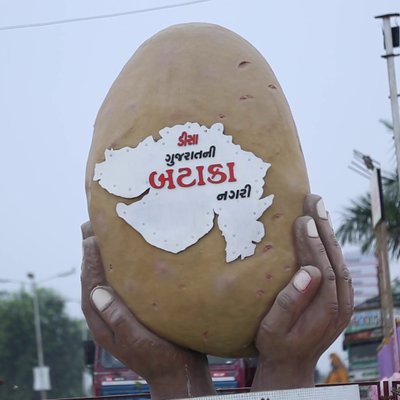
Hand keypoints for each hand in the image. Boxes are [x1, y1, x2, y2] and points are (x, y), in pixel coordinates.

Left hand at [80, 222, 215, 399]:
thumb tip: (96, 291)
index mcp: (103, 322)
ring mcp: (118, 314)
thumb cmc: (162, 358)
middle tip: (91, 226)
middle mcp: (106, 316)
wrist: (178, 375)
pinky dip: (117, 268)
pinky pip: (119, 284)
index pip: (91, 284)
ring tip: (103, 235)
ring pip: (104, 280)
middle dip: (91, 253)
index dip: (90, 259)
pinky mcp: (131, 312)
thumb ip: (117, 317)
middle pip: (93, 278)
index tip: (91, 235)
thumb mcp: (138, 340)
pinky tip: (126, 257)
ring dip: (102, 257)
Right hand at [251, 194, 352, 389]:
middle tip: (313, 201)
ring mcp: (343, 301)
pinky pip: (337, 265)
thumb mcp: (273, 329)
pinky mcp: (339, 297)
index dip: (313, 243)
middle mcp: (341, 304)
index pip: (323, 269)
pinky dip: (329, 245)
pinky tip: (320, 230)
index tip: (303, 219)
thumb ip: (290, 302)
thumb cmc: (276, 345)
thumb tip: (308, 271)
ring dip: (328, 232)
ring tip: (317, 208)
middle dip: (324, 228)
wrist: (291, 364)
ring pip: (339, 260)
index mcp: (326, 311)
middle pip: (336, 259)